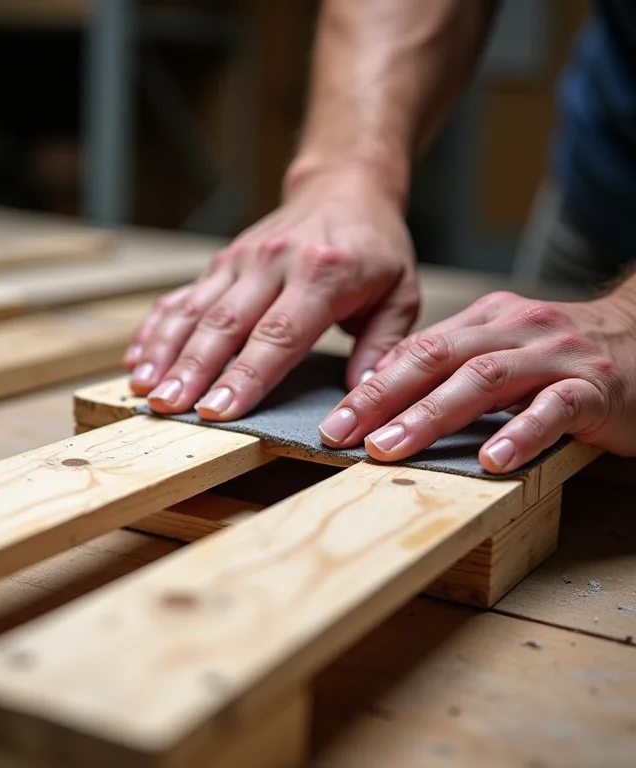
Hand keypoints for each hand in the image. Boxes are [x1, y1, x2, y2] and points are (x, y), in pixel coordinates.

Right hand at [123, 168, 419, 420]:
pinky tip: (139, 359)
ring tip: (145, 390)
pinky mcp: (223, 262)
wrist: (345, 187)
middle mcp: (275, 263)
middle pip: (224, 324)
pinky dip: (158, 329)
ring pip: (195, 310)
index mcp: (323, 274)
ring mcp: (242, 259)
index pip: (278, 335)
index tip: (218, 411)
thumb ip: (383, 347)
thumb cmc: (374, 246)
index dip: (245, 376)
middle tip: (167, 408)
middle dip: (192, 370)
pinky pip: (183, 296)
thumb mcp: (401, 293)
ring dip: (166, 352)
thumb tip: (361, 397)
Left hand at [318, 290, 635, 472]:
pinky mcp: (595, 388)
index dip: (371, 386)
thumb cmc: (560, 355)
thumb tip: (385, 386)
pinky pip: (555, 409)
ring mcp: (555, 356)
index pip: (416, 351)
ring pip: (484, 379)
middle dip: (383, 398)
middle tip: (343, 434)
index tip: (334, 422)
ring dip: (431, 415)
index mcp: (485, 320)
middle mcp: (514, 329)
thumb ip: (451, 363)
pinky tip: (493, 460)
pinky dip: (521, 433)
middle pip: (437, 359)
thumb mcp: (500, 347)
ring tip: (391, 449)